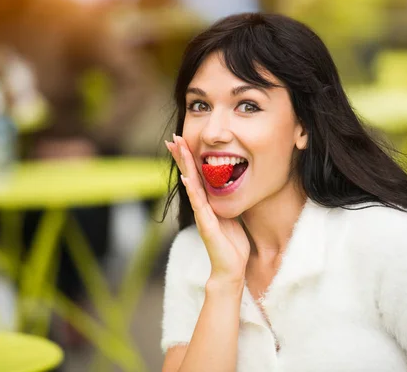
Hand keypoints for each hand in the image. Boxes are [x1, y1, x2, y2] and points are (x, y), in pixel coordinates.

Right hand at [166, 134, 249, 283]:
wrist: (231, 269)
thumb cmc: (232, 244)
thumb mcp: (232, 215)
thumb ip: (227, 201)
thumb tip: (233, 186)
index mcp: (208, 203)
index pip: (197, 175)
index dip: (189, 159)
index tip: (182, 141)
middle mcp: (202, 206)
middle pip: (189, 175)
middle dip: (181, 156)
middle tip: (173, 137)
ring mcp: (202, 215)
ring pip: (191, 185)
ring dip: (184, 166)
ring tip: (177, 149)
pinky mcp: (206, 226)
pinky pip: (199, 204)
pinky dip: (193, 190)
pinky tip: (187, 178)